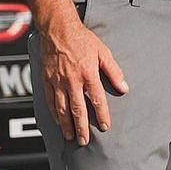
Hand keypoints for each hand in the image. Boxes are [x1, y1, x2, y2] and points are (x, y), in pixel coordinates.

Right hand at [39, 18, 127, 145]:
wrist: (58, 29)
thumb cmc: (81, 39)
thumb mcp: (103, 52)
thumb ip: (114, 71)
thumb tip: (123, 87)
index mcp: (88, 74)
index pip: (97, 100)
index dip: (102, 115)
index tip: (105, 126)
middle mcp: (72, 80)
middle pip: (78, 109)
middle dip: (81, 127)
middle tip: (84, 140)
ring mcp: (58, 81)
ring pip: (62, 108)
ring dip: (66, 124)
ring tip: (70, 135)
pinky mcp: (47, 80)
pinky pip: (50, 100)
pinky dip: (54, 113)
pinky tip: (58, 121)